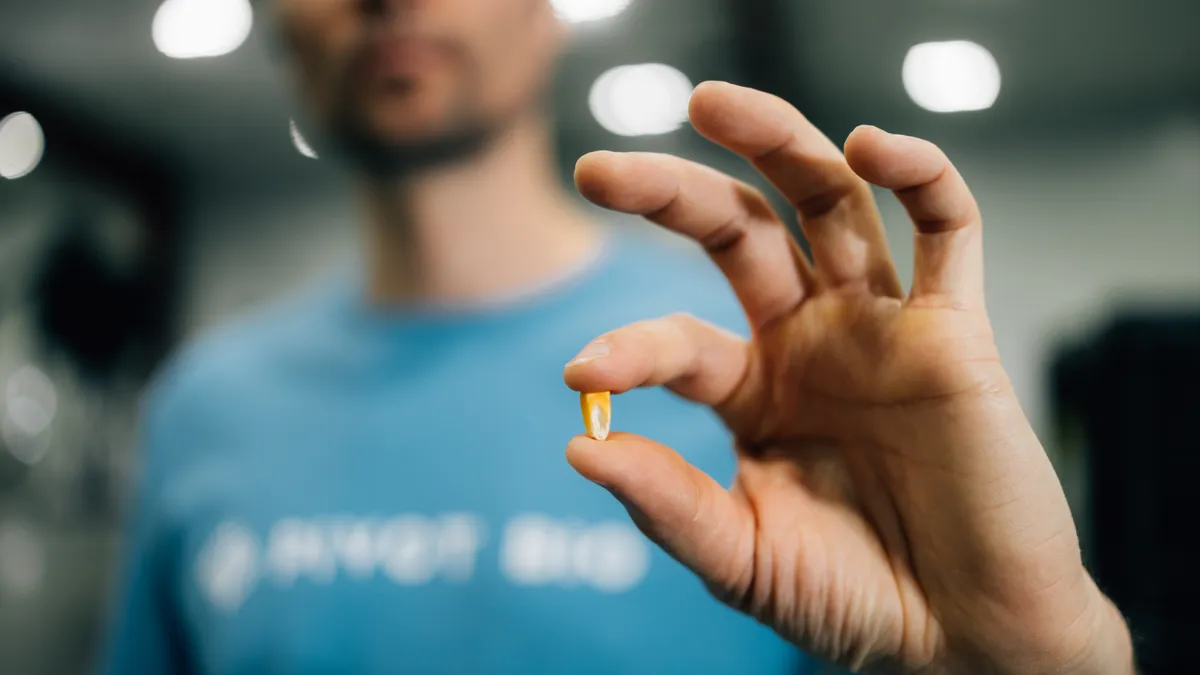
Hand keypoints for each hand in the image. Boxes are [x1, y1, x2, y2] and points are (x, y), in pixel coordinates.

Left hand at [563, 82, 1133, 674]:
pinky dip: (920, 176)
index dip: (630, 347)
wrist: (965, 633)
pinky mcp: (955, 330)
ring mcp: (880, 326)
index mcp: (753, 388)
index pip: (678, 341)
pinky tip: (870, 146)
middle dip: (671, 191)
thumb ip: (669, 506)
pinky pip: (948, 229)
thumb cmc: (855, 597)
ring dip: (778, 141)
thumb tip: (580, 448)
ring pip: (831, 202)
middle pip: (739, 229)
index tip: (584, 373)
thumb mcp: (744, 557)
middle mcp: (810, 339)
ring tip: (713, 101)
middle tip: (598, 169)